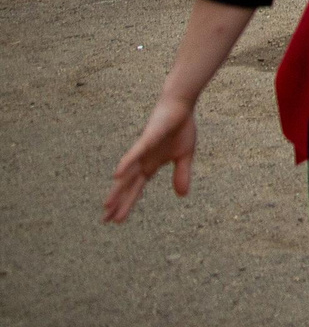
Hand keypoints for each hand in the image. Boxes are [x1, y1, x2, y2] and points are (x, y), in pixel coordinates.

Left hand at [104, 95, 197, 223]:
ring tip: (107, 205)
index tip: (116, 220)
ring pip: (128, 173)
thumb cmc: (181, 128)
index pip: (136, 188)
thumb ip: (181, 174)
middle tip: (105, 220)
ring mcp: (143, 150)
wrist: (181, 106)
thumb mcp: (185, 156)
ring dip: (118, 189)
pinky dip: (126, 164)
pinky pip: (135, 153)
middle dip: (118, 202)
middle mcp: (143, 160)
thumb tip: (182, 195)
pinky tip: (117, 175)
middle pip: (128, 185)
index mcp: (151, 165)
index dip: (127, 203)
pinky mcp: (147, 138)